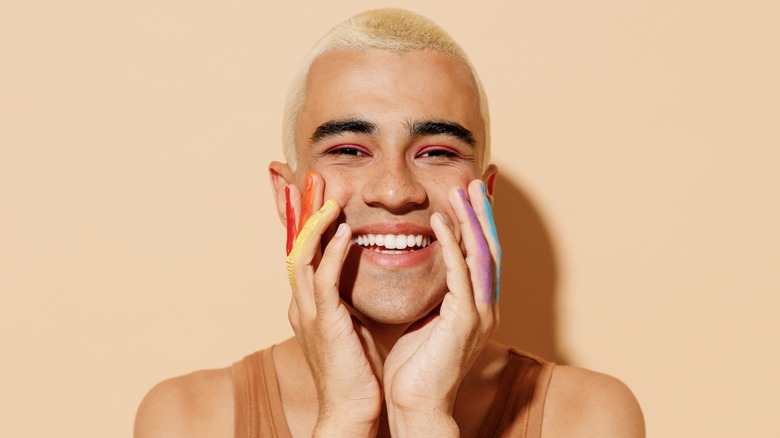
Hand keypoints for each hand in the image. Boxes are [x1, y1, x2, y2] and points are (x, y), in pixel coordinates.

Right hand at [284, 172, 381, 435]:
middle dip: (298, 209)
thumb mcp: (348, 322)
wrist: (350, 409)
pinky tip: (344, 232)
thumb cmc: (355, 368)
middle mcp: (301, 301)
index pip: (302, 248)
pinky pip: (324, 281)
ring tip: (325, 192)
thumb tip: (359, 271)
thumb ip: (346, 294)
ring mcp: (309, 312)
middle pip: (293, 243)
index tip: (307, 187)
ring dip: (314, 222)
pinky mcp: (324, 324)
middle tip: (306, 175)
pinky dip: (332, 253)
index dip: (302, 217)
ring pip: (302, 255)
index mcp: (308, 301)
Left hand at [382, 179, 500, 436]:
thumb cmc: (414, 367)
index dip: (479, 225)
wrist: (415, 406)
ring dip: (472, 219)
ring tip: (461, 190)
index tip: (471, 197)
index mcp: (477, 308)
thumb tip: (422, 270)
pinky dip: (451, 243)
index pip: (482, 256)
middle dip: (483, 214)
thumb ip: (433, 296)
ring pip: (481, 254)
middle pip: (490, 248)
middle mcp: (485, 307)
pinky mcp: (465, 321)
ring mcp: (479, 314)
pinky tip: (441, 220)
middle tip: (475, 181)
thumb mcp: (425, 322)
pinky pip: (459, 272)